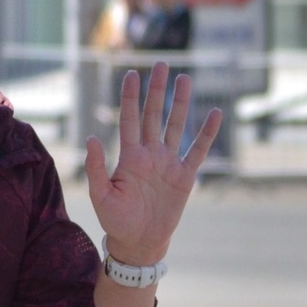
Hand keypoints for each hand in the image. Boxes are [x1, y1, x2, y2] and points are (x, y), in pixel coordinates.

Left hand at [85, 63, 220, 266]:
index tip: (131, 73)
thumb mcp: (101, 195)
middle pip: (153, 115)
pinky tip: (215, 113)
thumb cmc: (115, 221)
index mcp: (129, 157)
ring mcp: (168, 163)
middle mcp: (149, 154)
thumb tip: (91, 138)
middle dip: (156, 90)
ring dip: (181, 103)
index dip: (129, 96)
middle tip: (160, 64)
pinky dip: (207, 133)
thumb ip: (96, 167)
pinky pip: (198, 150)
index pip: (129, 119)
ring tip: (185, 79)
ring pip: (176, 126)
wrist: (139, 242)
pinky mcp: (185, 176)